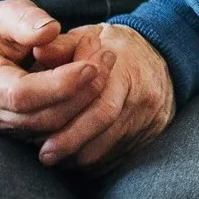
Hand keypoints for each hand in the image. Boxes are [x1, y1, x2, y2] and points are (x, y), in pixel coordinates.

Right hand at [0, 0, 102, 135]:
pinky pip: (54, 131)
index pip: (20, 93)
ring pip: (51, 129)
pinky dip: (79, 110)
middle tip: (107, 59)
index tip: (91, 66)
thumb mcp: (6, 12)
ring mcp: (0, 124)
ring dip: (85, 101)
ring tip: (105, 65)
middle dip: (81, 92)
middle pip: (41, 116)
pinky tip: (94, 83)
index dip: (59, 84)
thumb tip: (49, 32)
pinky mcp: (18, 130)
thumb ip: (25, 19)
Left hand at [35, 23, 174, 171]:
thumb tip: (38, 52)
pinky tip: (76, 156)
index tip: (37, 136)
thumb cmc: (113, 47)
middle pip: (105, 129)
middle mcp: (143, 97)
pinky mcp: (152, 133)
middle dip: (71, 144)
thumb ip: (61, 47)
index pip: (99, 107)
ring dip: (80, 155)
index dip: (68, 125)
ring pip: (112, 146)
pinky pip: (120, 154)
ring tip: (56, 157)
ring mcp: (150, 117)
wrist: (161, 53)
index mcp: (126, 72)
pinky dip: (95, 160)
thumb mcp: (88, 38)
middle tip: (45, 155)